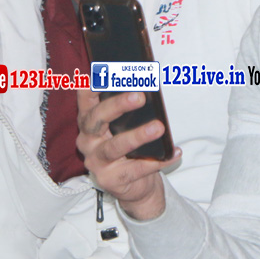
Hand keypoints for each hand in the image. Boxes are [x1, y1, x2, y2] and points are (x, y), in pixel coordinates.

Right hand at [76, 90, 180, 220]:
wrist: (133, 186)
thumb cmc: (130, 147)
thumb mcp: (124, 126)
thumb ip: (129, 109)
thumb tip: (148, 89)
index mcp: (89, 122)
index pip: (86, 101)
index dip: (90, 88)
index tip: (99, 72)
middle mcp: (87, 141)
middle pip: (97, 120)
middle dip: (117, 106)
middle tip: (140, 96)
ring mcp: (96, 162)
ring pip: (115, 147)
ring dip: (138, 136)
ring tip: (159, 128)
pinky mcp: (110, 180)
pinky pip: (136, 169)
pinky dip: (156, 161)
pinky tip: (173, 152)